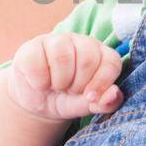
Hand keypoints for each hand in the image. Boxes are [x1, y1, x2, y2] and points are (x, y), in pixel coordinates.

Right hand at [8, 32, 124, 122]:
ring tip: (57, 86)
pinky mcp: (31, 46)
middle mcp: (80, 41)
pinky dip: (39, 81)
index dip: (102, 82)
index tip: (89, 97)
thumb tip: (114, 95)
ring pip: (62, 56)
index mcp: (100, 53)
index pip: (111, 61)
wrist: (37, 102)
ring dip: (59, 81)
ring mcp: (55, 40)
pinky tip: (40, 84)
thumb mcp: (87, 105)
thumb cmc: (68, 99)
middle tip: (70, 90)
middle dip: (78, 84)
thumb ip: (105, 103)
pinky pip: (36, 61)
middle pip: (88, 58)